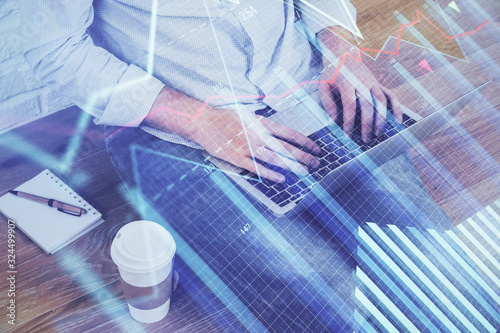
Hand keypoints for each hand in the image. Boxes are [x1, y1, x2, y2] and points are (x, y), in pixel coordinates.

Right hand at [143, 87, 320, 181]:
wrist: (203, 121)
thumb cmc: (225, 117)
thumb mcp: (248, 115)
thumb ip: (263, 125)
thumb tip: (279, 133)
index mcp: (261, 123)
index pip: (289, 133)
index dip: (304, 141)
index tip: (316, 147)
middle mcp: (258, 135)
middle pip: (286, 147)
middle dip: (303, 155)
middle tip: (316, 162)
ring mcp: (247, 147)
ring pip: (275, 158)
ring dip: (291, 165)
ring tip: (305, 171)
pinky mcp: (236, 158)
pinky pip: (256, 167)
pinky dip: (270, 173)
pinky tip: (282, 178)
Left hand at [317, 28, 401, 141]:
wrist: (342, 53)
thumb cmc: (331, 73)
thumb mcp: (323, 86)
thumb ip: (328, 104)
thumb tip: (333, 123)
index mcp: (347, 82)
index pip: (350, 105)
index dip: (349, 121)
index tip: (347, 135)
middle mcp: (362, 82)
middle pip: (369, 105)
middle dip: (367, 124)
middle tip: (365, 139)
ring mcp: (373, 82)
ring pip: (382, 101)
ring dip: (382, 119)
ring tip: (378, 134)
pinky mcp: (379, 84)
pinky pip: (391, 96)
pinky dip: (396, 108)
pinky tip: (397, 122)